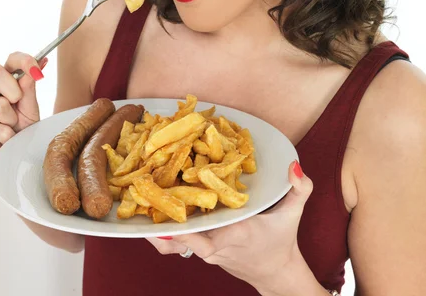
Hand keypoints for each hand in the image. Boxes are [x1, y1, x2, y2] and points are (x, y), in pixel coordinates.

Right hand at [0, 52, 47, 176]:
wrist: (11, 156)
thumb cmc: (20, 130)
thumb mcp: (30, 108)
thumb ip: (30, 89)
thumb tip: (40, 63)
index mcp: (4, 81)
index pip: (11, 60)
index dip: (24, 60)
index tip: (38, 70)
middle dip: (12, 87)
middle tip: (17, 101)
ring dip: (12, 119)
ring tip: (11, 126)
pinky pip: (0, 129)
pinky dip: (9, 136)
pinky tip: (4, 139)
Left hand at [146, 160, 313, 294]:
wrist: (277, 275)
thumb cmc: (283, 241)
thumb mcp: (294, 213)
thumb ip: (299, 189)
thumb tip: (293, 165)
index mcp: (236, 232)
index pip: (209, 228)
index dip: (186, 218)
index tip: (169, 201)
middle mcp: (217, 244)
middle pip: (183, 235)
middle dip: (163, 219)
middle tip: (142, 197)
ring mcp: (208, 252)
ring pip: (176, 243)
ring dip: (159, 226)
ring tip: (139, 205)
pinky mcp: (203, 253)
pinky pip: (180, 245)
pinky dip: (166, 234)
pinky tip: (152, 218)